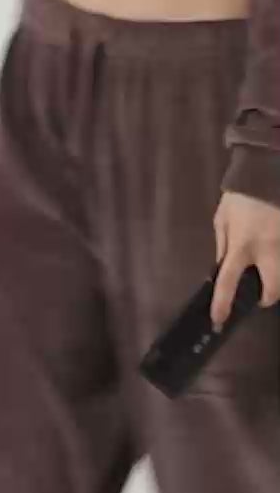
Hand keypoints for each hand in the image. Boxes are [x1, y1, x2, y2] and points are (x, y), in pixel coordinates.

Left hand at [212, 191, 279, 327]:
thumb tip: (221, 269)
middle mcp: (268, 251)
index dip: (222, 304)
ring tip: (267, 269)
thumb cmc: (241, 196)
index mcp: (242, 245)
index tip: (219, 320)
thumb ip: (223, 246)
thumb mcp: (222, 219)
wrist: (268, 172)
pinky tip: (274, 253)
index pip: (229, 282)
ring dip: (277, 278)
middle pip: (273, 290)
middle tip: (260, 294)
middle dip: (267, 297)